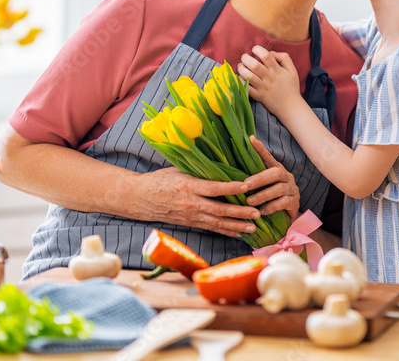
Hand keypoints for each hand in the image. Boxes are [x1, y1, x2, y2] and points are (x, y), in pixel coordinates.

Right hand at [133, 166, 261, 237]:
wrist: (141, 198)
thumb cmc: (160, 180)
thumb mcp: (178, 169)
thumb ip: (198, 170)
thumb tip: (221, 164)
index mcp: (188, 186)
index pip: (213, 188)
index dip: (231, 188)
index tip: (247, 186)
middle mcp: (191, 204)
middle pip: (219, 210)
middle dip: (240, 213)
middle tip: (257, 213)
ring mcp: (191, 216)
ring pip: (217, 223)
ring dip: (237, 226)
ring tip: (253, 227)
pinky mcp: (190, 223)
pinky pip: (211, 229)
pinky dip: (226, 231)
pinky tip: (239, 233)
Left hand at [238, 45, 302, 116]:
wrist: (291, 107)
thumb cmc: (291, 87)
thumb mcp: (292, 70)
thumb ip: (284, 58)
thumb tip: (271, 52)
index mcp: (277, 70)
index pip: (266, 56)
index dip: (258, 49)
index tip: (255, 49)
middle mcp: (269, 78)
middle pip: (255, 65)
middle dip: (246, 58)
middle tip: (244, 57)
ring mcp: (263, 88)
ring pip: (249, 76)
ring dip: (241, 69)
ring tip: (241, 66)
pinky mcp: (259, 96)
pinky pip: (247, 88)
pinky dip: (241, 82)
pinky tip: (240, 77)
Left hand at [243, 135, 300, 219]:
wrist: (287, 215)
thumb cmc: (270, 197)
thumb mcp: (263, 185)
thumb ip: (253, 177)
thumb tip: (232, 167)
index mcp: (277, 169)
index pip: (268, 157)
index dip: (260, 149)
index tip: (251, 139)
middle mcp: (286, 177)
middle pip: (276, 172)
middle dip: (260, 178)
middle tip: (246, 185)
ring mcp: (292, 189)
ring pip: (279, 189)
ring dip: (263, 195)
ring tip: (249, 201)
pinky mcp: (294, 203)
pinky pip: (284, 203)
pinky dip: (271, 207)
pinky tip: (261, 212)